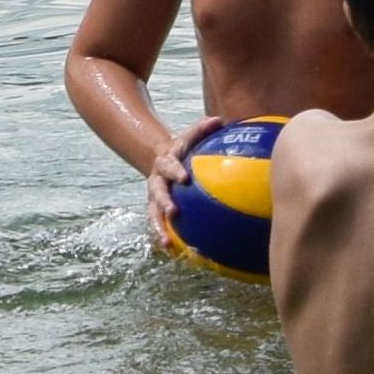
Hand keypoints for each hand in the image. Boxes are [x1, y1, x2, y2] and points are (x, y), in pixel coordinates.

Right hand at [143, 117, 211, 242]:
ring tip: (166, 243)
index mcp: (164, 163)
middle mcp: (156, 181)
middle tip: (173, 212)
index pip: (169, 165)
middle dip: (164, 202)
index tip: (184, 177)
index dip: (175, 171)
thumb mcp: (189, 137)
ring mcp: (154, 198)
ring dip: (158, 228)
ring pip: (153, 214)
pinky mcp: (156, 210)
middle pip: (156, 193)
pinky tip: (174, 253)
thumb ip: (202, 129)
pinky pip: (158, 225)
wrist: (159, 158)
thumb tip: (219, 120)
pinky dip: (164, 237)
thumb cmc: (183, 149)